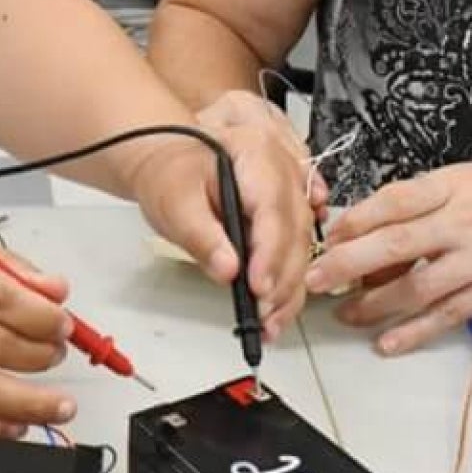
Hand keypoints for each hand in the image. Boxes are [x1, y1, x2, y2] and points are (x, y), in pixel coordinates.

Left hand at [125, 91, 320, 340]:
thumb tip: (227, 268)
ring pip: (304, 243)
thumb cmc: (170, 175)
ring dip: (290, 287)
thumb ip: (201, 236)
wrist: (168, 165)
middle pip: (296, 229)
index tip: (258, 286)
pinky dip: (291, 282)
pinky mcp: (287, 214)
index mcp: (254, 151)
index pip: (272, 207)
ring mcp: (290, 190)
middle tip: (262, 311)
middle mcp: (281, 169)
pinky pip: (299, 248)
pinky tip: (279, 308)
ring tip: (270, 320)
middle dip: (283, 277)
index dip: (270, 251)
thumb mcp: (174, 203)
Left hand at [304, 159, 471, 354]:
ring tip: (345, 313)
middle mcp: (463, 223)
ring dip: (375, 304)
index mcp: (452, 187)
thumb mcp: (461, 176)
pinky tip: (387, 342)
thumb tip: (366, 228)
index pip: (396, 202)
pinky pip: (448, 316)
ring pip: (418, 287)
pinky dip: (416, 332)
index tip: (328, 236)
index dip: (357, 220)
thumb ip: (418, 200)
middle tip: (314, 278)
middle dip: (349, 263)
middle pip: (398, 244)